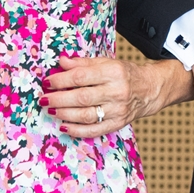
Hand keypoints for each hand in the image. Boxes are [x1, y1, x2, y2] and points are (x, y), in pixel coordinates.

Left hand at [42, 56, 193, 137]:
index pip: (81, 76)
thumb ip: (83, 63)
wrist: (149, 89)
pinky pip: (94, 130)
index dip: (61, 80)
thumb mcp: (106, 62)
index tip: (47, 82)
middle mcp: (116, 92)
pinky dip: (77, 130)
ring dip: (64, 114)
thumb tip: (61, 62)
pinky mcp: (118, 124)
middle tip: (44, 99)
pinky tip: (64, 126)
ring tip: (51, 110)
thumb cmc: (124, 74)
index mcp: (113, 72)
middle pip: (82, 97)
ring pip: (86, 115)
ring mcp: (118, 110)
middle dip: (59, 99)